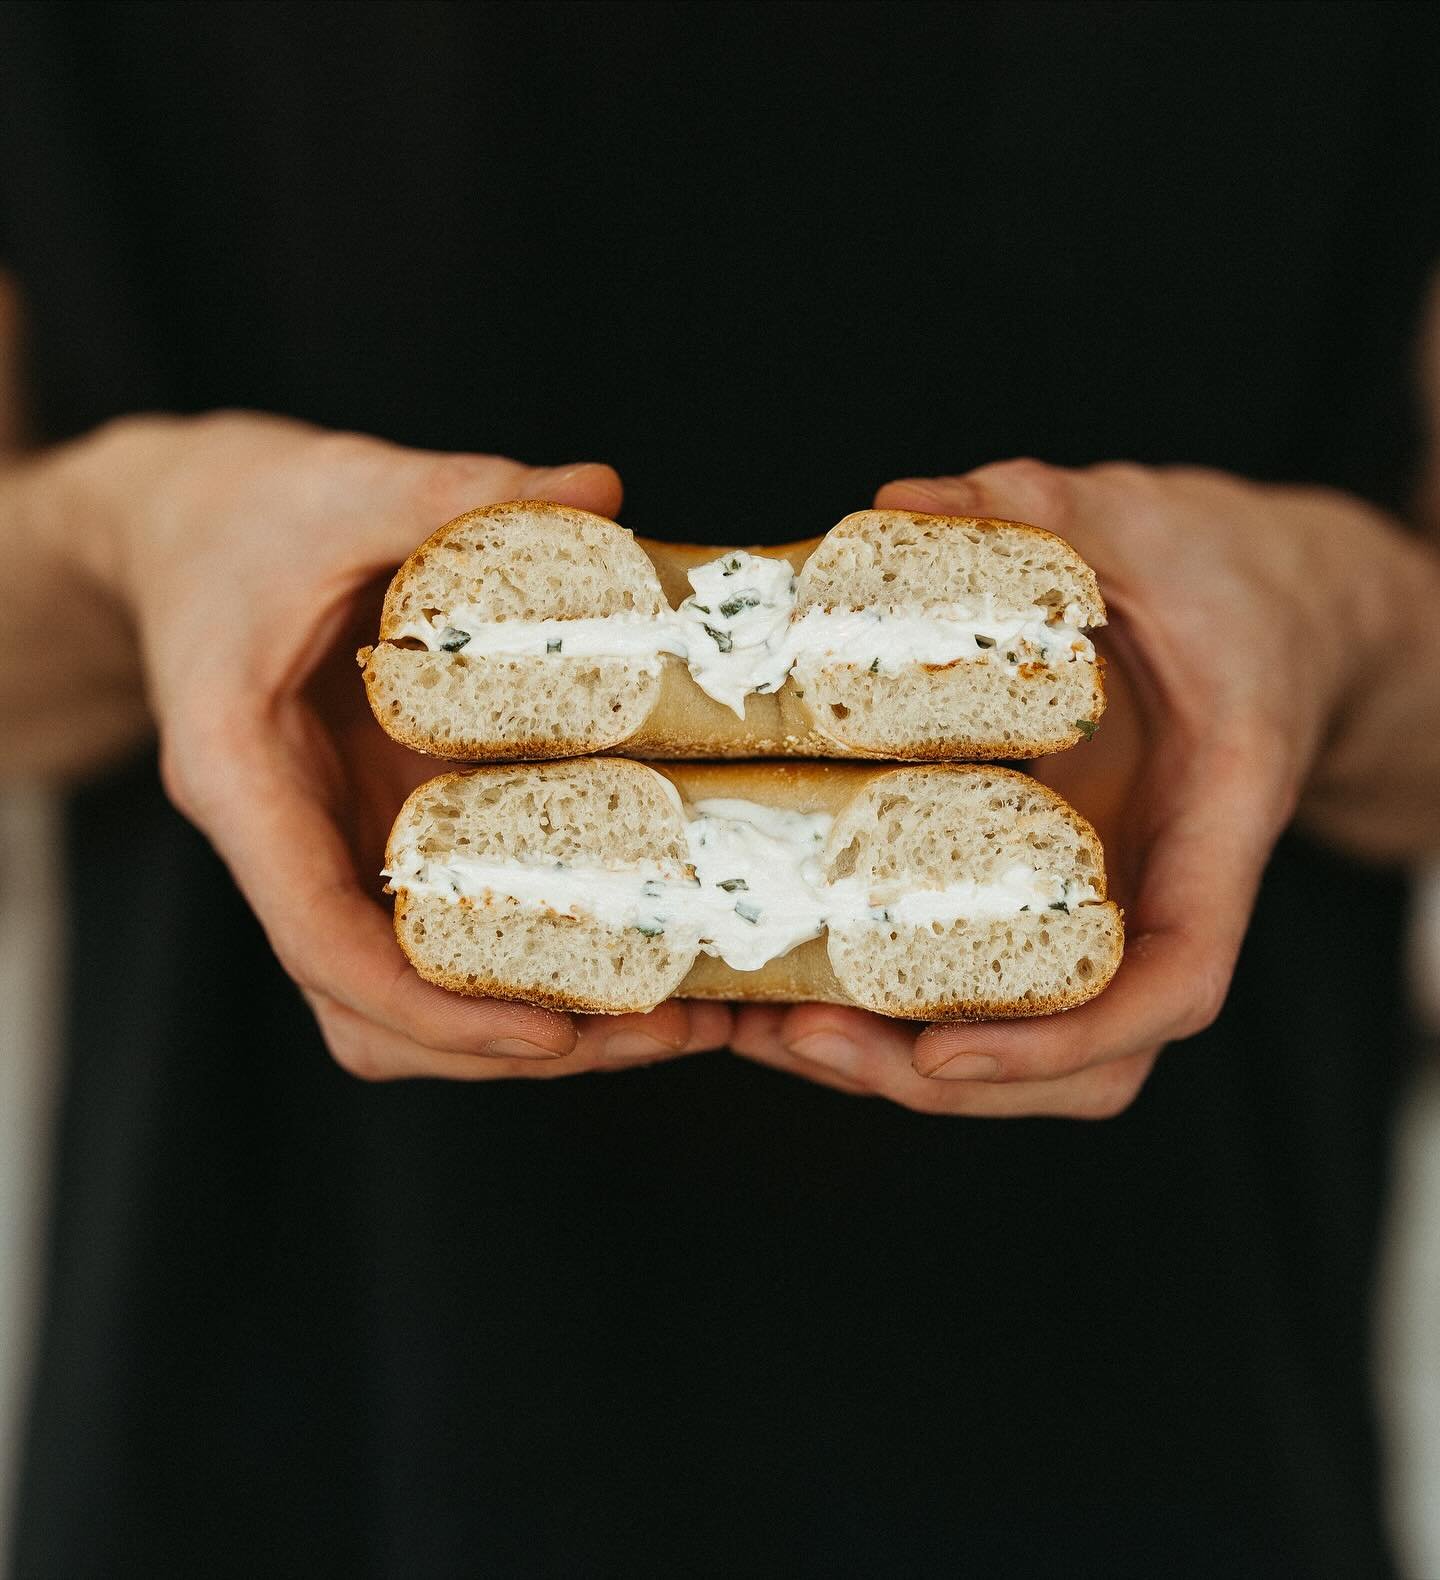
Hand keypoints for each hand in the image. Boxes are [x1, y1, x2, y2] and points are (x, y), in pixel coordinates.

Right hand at [33, 411, 731, 1078]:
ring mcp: (335, 850)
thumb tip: (599, 492)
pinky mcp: (382, 837)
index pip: (318, 936)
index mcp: (246, 778)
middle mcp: (287, 842)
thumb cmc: (246, 513)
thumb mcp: (343, 486)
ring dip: (526, 1024)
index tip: (549, 1035)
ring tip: (668, 1020)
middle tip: (660, 1035)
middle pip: (372, 1012)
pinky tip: (634, 950)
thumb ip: (457, 489)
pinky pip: (445, 938)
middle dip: (505, 1045)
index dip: (431, 1004)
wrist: (190, 528)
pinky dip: (529, 966)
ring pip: (407, 999)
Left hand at [731, 458, 1439, 1116]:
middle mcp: (1160, 894)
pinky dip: (891, 1003)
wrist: (1268, 610)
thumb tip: (903, 507)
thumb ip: (1044, 508)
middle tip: (798, 1039)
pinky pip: (980, 982)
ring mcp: (1101, 906)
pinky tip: (787, 980)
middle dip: (939, 1075)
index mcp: (1217, 825)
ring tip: (766, 1032)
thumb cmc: (1231, 577)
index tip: (941, 1051)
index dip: (1060, 1036)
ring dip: (898, 1064)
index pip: (1176, 978)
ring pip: (1027, 1045)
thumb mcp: (1146, 521)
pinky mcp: (1044, 893)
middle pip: (1083, 1060)